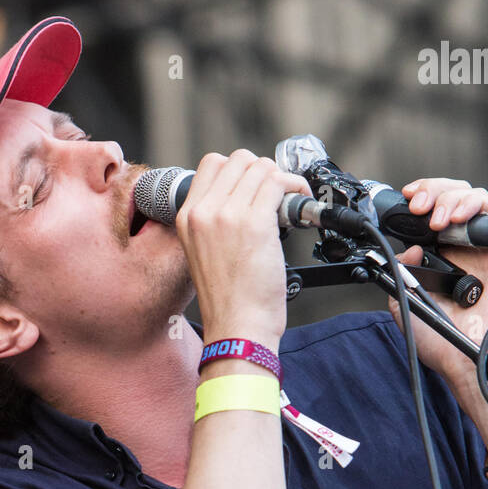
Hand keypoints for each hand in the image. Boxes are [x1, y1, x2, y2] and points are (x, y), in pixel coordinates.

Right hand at [175, 150, 311, 351]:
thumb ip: (215, 222)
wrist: (237, 328)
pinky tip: (300, 202)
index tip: (254, 188)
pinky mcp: (255, 223)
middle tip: (275, 195)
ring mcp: (228, 215)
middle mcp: (204, 212)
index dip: (240, 171)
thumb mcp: (204, 255)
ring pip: (261, 167)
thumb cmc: (228, 302)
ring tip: (290, 199)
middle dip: (262, 172)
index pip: (212, 164)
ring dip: (281, 179)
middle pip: (238, 160)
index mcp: (187, 218)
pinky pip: (278, 182)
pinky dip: (295, 187)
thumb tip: (246, 197)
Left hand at [386, 178, 487, 388]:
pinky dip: (477, 204)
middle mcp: (459, 246)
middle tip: (418, 206)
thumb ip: (399, 271)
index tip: (406, 198)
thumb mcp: (402, 302)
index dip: (421, 196)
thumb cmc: (438, 338)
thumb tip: (410, 248)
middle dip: (433, 191)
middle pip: (451, 197)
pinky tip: (457, 218)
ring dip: (452, 198)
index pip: (431, 211)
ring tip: (438, 220)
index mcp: (436, 254)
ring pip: (473, 198)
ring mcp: (481, 247)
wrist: (463, 355)